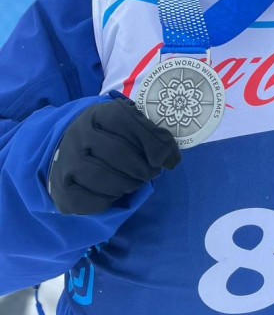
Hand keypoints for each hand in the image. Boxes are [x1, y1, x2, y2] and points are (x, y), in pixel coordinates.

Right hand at [48, 97, 179, 214]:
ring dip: (127, 185)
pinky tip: (113, 193)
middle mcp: (79, 134)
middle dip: (143, 168)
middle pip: (118, 153)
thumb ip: (150, 133)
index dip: (153, 142)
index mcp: (99, 113)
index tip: (167, 158)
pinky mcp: (61, 188)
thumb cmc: (109, 135)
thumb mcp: (128, 123)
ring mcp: (67, 161)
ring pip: (103, 178)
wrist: (68, 147)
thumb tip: (170, 157)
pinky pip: (88, 200)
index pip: (129, 122)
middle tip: (152, 173)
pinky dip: (107, 200)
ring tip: (134, 182)